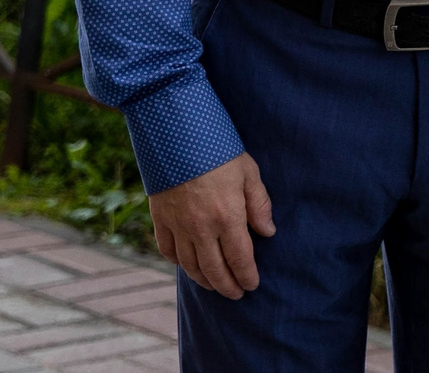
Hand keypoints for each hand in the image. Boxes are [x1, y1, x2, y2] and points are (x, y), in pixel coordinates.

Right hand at [148, 153, 275, 298]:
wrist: (177, 135)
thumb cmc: (219, 151)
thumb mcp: (249, 172)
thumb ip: (259, 204)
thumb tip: (268, 232)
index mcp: (227, 217)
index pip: (239, 258)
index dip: (246, 276)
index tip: (252, 285)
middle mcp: (201, 228)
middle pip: (214, 269)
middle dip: (227, 286)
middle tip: (236, 294)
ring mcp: (178, 226)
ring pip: (190, 265)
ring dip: (203, 280)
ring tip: (215, 285)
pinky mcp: (160, 219)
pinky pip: (167, 250)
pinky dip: (178, 262)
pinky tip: (187, 265)